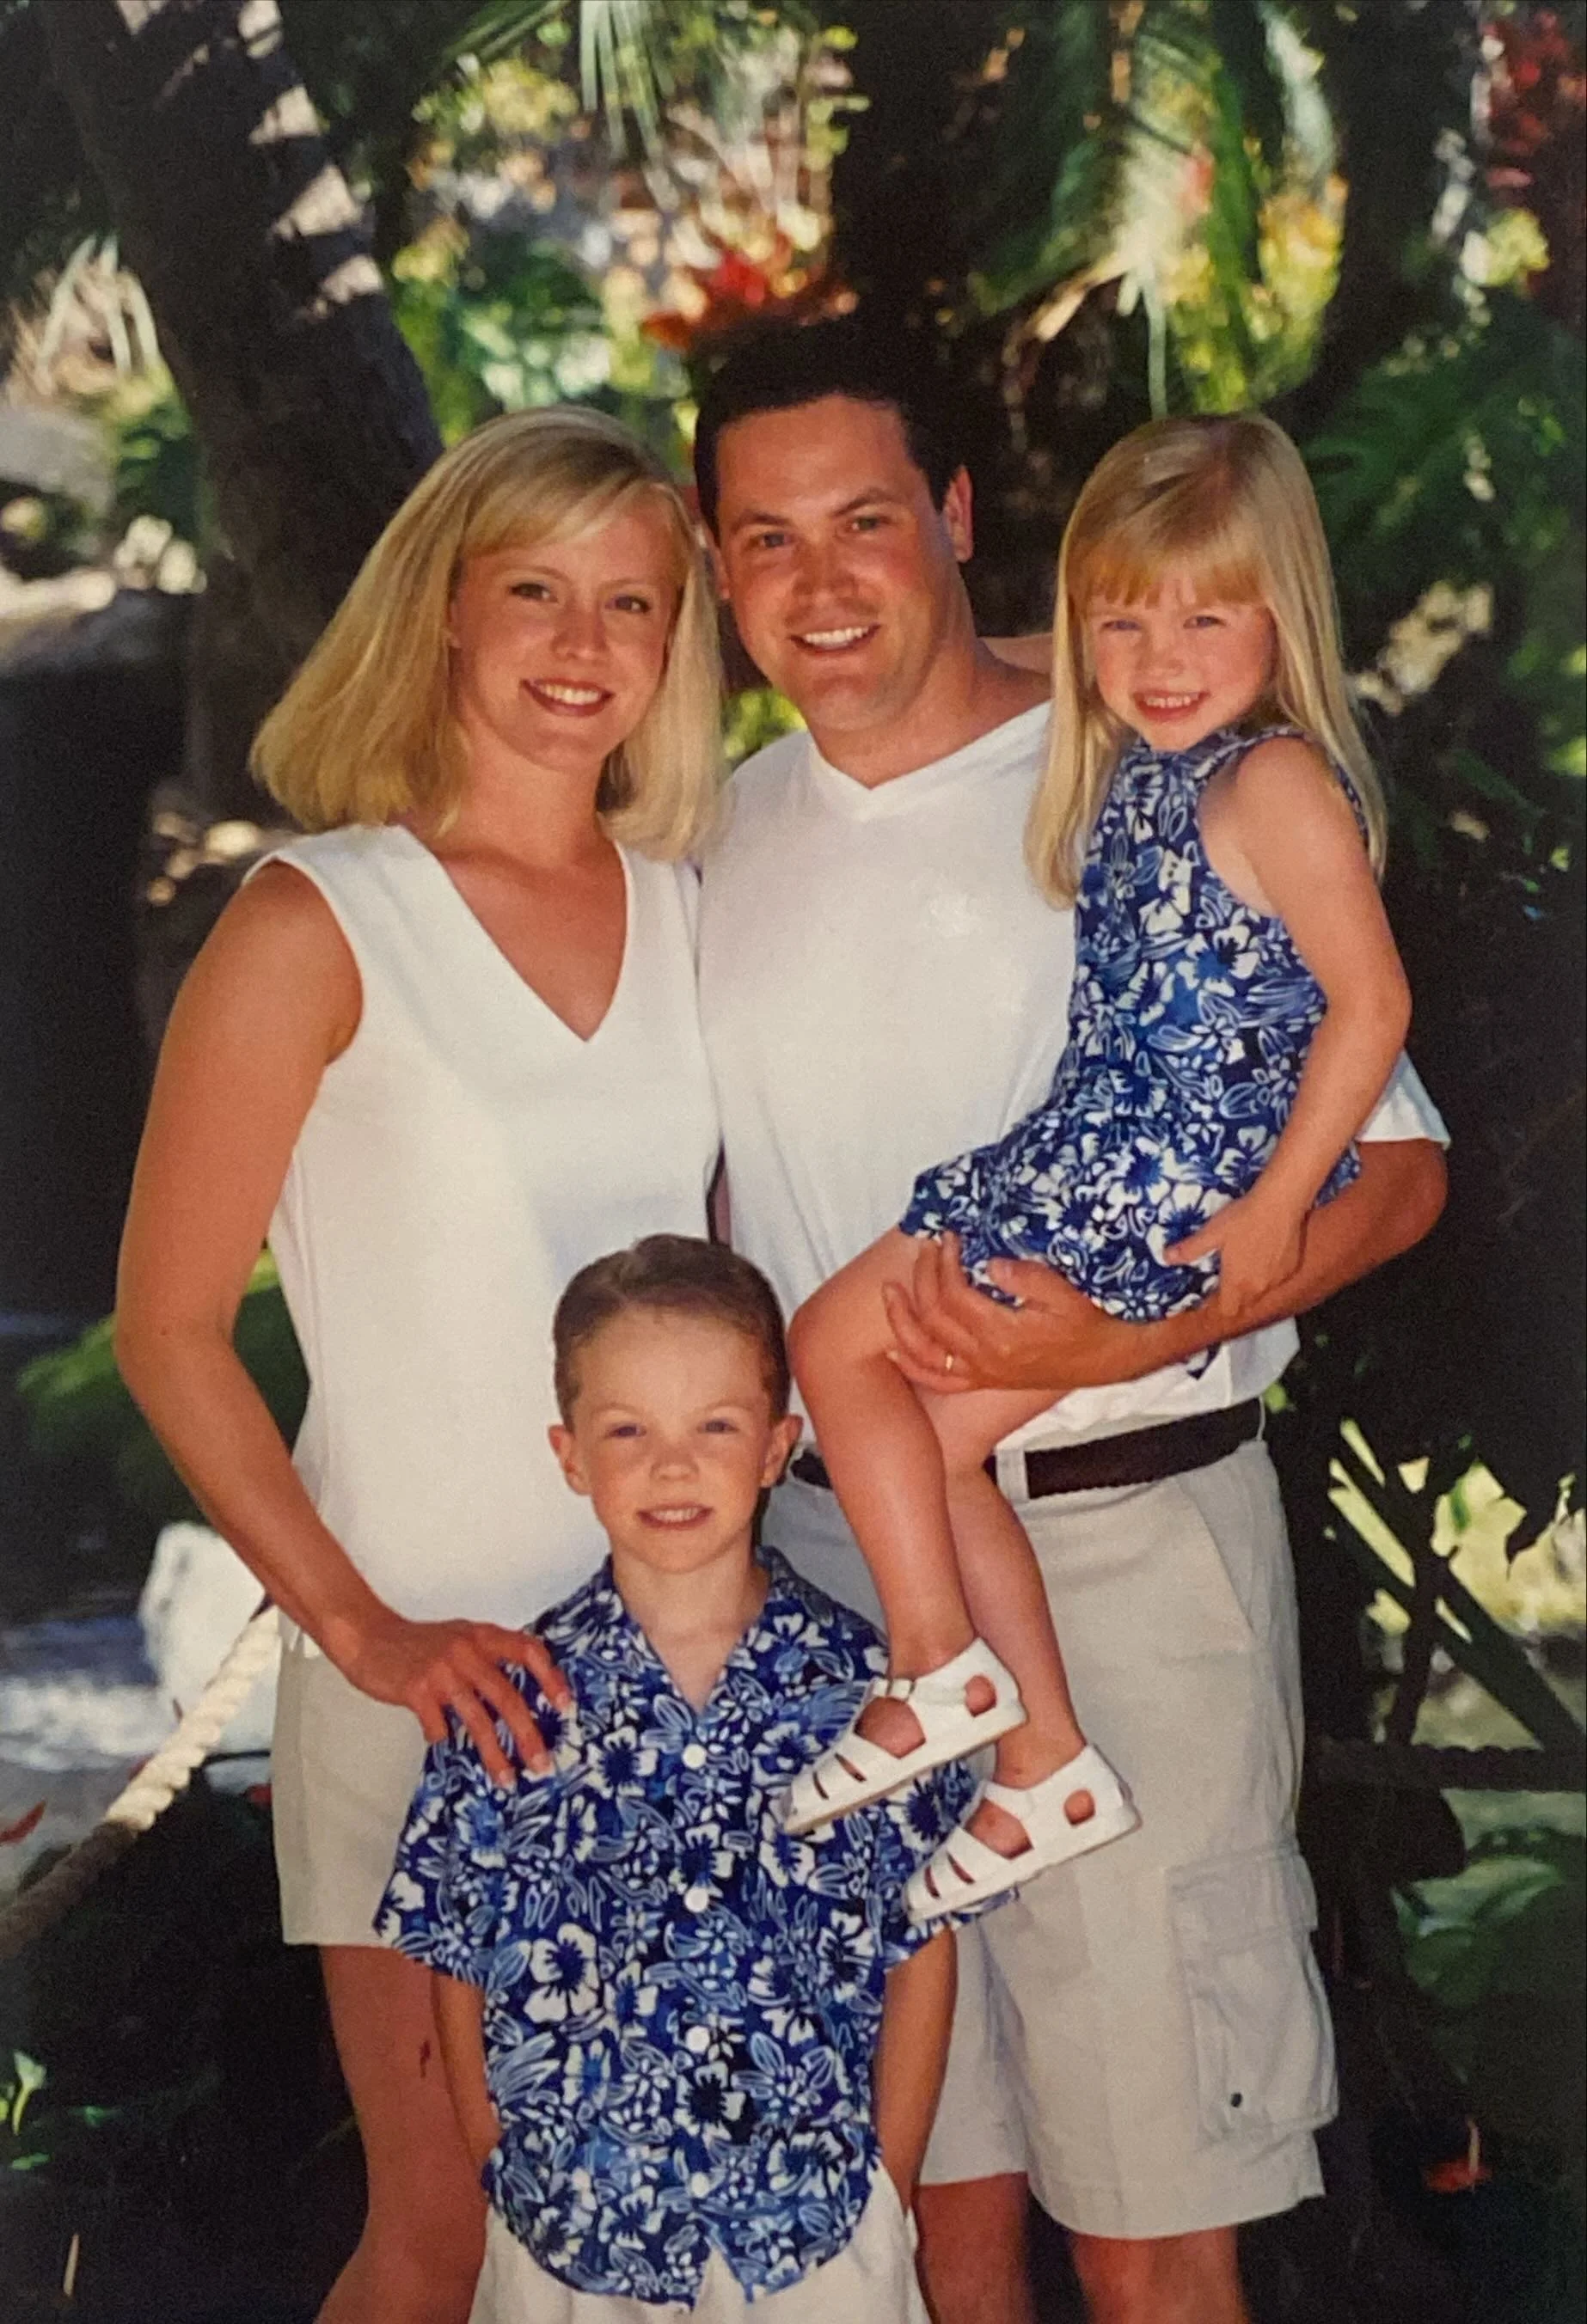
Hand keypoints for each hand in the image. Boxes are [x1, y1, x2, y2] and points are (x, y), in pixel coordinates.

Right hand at [337, 1610, 572, 1785]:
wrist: (368, 1636)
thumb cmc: (417, 1644)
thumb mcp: (459, 1639)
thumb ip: (487, 1659)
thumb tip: (519, 1698)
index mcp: (481, 1636)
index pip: (528, 1650)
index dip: (551, 1678)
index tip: (566, 1706)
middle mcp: (466, 1650)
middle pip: (507, 1695)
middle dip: (528, 1734)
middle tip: (542, 1763)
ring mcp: (441, 1670)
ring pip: (478, 1718)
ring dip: (495, 1753)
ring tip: (506, 1779)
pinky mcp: (416, 1689)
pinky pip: (438, 1726)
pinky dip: (444, 1740)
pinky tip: (445, 1749)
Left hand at [880, 1233, 1174, 1395]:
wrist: (1111, 1357)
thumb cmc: (1091, 1322)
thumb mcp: (1068, 1295)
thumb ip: (1029, 1278)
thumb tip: (991, 1263)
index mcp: (1005, 1335)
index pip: (955, 1296)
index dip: (945, 1263)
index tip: (949, 1238)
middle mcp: (987, 1358)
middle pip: (935, 1317)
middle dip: (924, 1277)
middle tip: (929, 1247)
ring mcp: (983, 1372)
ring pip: (925, 1352)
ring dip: (902, 1320)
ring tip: (890, 1290)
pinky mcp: (985, 1379)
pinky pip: (938, 1379)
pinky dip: (912, 1364)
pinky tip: (894, 1347)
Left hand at [1166, 1190, 1305, 1325]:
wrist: (1281, 1203)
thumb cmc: (1243, 1218)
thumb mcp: (1212, 1232)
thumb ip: (1190, 1249)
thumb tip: (1166, 1258)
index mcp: (1237, 1283)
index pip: (1227, 1310)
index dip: (1217, 1303)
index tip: (1211, 1289)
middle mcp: (1259, 1288)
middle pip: (1244, 1304)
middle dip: (1234, 1295)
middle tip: (1227, 1273)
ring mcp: (1278, 1279)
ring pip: (1261, 1292)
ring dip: (1252, 1284)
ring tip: (1246, 1261)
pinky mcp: (1292, 1268)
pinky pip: (1277, 1279)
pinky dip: (1270, 1273)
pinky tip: (1266, 1253)